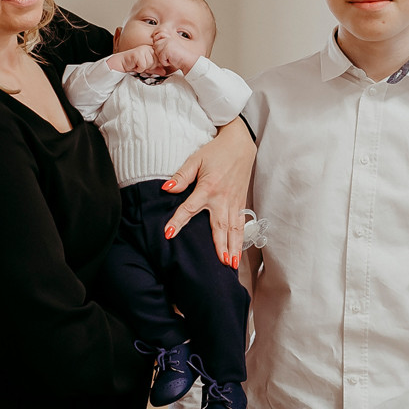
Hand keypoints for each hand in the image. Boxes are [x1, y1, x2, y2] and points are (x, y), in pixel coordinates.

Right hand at [105, 44, 157, 74]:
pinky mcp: (137, 53)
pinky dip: (138, 68)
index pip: (160, 60)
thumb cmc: (133, 65)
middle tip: (141, 65)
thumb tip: (164, 72)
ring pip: (150, 63)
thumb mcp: (146, 68)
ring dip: (143, 67)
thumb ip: (155, 69)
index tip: (146, 65)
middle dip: (149, 66)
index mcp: (151, 50)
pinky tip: (134, 65)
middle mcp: (148, 48)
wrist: (121, 64)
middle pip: (156, 62)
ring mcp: (143, 50)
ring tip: (137, 65)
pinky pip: (143, 65)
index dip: (154, 65)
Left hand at [152, 31, 198, 75]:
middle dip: (160, 52)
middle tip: (169, 55)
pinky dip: (165, 62)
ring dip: (162, 58)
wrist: (187, 61)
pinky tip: (171, 60)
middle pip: (155, 46)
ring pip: (157, 52)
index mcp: (169, 38)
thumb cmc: (179, 57)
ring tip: (170, 57)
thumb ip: (163, 44)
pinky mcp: (166, 50)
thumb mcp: (170, 48)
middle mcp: (167, 39)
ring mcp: (167, 44)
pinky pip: (160, 58)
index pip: (157, 35)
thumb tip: (154, 43)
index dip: (157, 40)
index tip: (163, 48)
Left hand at [164, 118, 254, 266]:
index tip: (168, 234)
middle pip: (219, 226)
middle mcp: (222, 198)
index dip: (178, 221)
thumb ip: (182, 176)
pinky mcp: (241, 202)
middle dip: (220, 245)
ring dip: (233, 247)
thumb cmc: (216, 151)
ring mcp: (234, 201)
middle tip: (220, 263)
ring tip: (231, 264)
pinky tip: (238, 251)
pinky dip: (241, 239)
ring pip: (233, 228)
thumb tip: (167, 189)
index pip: (189, 208)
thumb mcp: (196, 159)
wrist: (240, 143)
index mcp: (208, 187)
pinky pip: (242, 224)